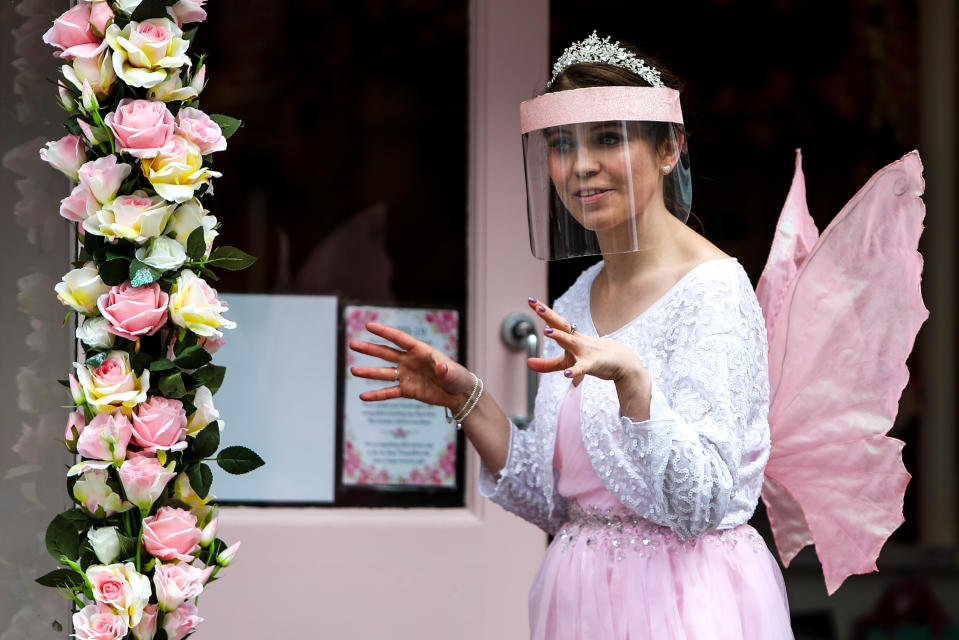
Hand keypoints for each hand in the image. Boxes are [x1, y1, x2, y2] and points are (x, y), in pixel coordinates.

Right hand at [349, 322, 473, 410]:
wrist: (459, 394)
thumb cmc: (458, 378)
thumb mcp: (454, 372)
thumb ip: (445, 370)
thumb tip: (440, 367)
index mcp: (420, 351)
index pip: (399, 339)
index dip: (384, 332)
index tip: (369, 326)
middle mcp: (410, 361)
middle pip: (386, 353)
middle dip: (369, 349)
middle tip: (353, 344)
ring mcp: (407, 375)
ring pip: (384, 372)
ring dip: (369, 372)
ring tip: (353, 371)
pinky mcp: (407, 390)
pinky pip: (389, 392)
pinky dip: (377, 395)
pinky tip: (363, 397)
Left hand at [526, 298, 645, 382]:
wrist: (621, 362)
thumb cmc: (592, 358)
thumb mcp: (567, 361)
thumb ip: (546, 364)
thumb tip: (527, 363)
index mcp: (571, 337)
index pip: (555, 322)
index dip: (544, 311)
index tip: (531, 300)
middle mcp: (577, 340)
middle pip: (561, 325)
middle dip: (549, 315)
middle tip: (537, 306)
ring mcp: (585, 351)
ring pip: (570, 342)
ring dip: (559, 336)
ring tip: (546, 331)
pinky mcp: (592, 365)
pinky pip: (582, 367)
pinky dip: (574, 370)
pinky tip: (566, 374)